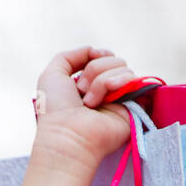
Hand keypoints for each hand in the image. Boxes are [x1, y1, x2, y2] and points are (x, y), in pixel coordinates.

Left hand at [31, 45, 135, 166]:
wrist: (68, 135)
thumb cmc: (55, 109)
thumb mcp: (52, 75)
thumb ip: (70, 56)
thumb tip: (96, 51)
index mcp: (87, 83)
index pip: (102, 56)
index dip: (93, 57)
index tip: (80, 74)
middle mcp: (105, 89)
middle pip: (112, 59)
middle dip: (94, 71)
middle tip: (81, 94)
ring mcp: (120, 97)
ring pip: (122, 67)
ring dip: (100, 81)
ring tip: (90, 104)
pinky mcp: (133, 105)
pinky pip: (133, 78)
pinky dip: (114, 83)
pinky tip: (104, 101)